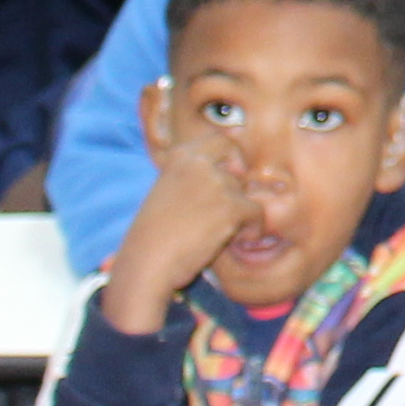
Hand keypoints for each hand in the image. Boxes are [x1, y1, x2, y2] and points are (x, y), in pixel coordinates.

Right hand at [105, 123, 260, 333]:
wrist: (146, 264)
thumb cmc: (154, 238)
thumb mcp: (169, 194)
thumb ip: (196, 180)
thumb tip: (240, 176)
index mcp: (180, 156)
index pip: (221, 140)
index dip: (232, 158)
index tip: (233, 177)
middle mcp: (198, 162)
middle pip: (239, 167)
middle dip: (238, 189)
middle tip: (227, 213)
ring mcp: (216, 182)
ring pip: (247, 194)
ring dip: (239, 216)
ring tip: (217, 235)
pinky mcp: (231, 205)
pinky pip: (258, 213)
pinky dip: (252, 230)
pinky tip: (233, 242)